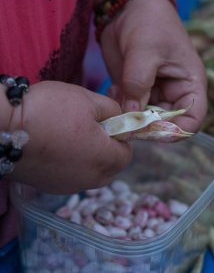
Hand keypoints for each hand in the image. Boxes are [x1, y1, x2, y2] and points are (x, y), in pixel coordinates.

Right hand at [8, 81, 130, 193]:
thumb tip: (121, 120)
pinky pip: (72, 177)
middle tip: (92, 129)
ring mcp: (68, 186)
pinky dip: (72, 165)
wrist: (2, 127)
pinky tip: (58, 148)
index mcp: (104, 159)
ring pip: (92, 174)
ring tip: (72, 136)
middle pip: (111, 168)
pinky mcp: (50, 187)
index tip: (109, 125)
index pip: (127, 155)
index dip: (122, 138)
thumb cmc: (50, 110)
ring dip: (90, 158)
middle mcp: (89, 179)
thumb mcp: (89, 100)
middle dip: (108, 150)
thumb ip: (113, 111)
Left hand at [100, 0, 206, 131]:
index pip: (192, 120)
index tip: (153, 130)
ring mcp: (153, 94)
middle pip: (165, 124)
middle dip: (146, 126)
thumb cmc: (149, 23)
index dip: (176, 131)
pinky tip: (112, 90)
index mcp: (189, 85)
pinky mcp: (135, 92)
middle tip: (127, 119)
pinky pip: (129, 110)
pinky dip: (119, 107)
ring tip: (118, 95)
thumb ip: (138, 83)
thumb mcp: (145, 51)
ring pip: (144, 119)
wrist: (128, 9)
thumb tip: (131, 114)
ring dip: (130, 115)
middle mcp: (173, 94)